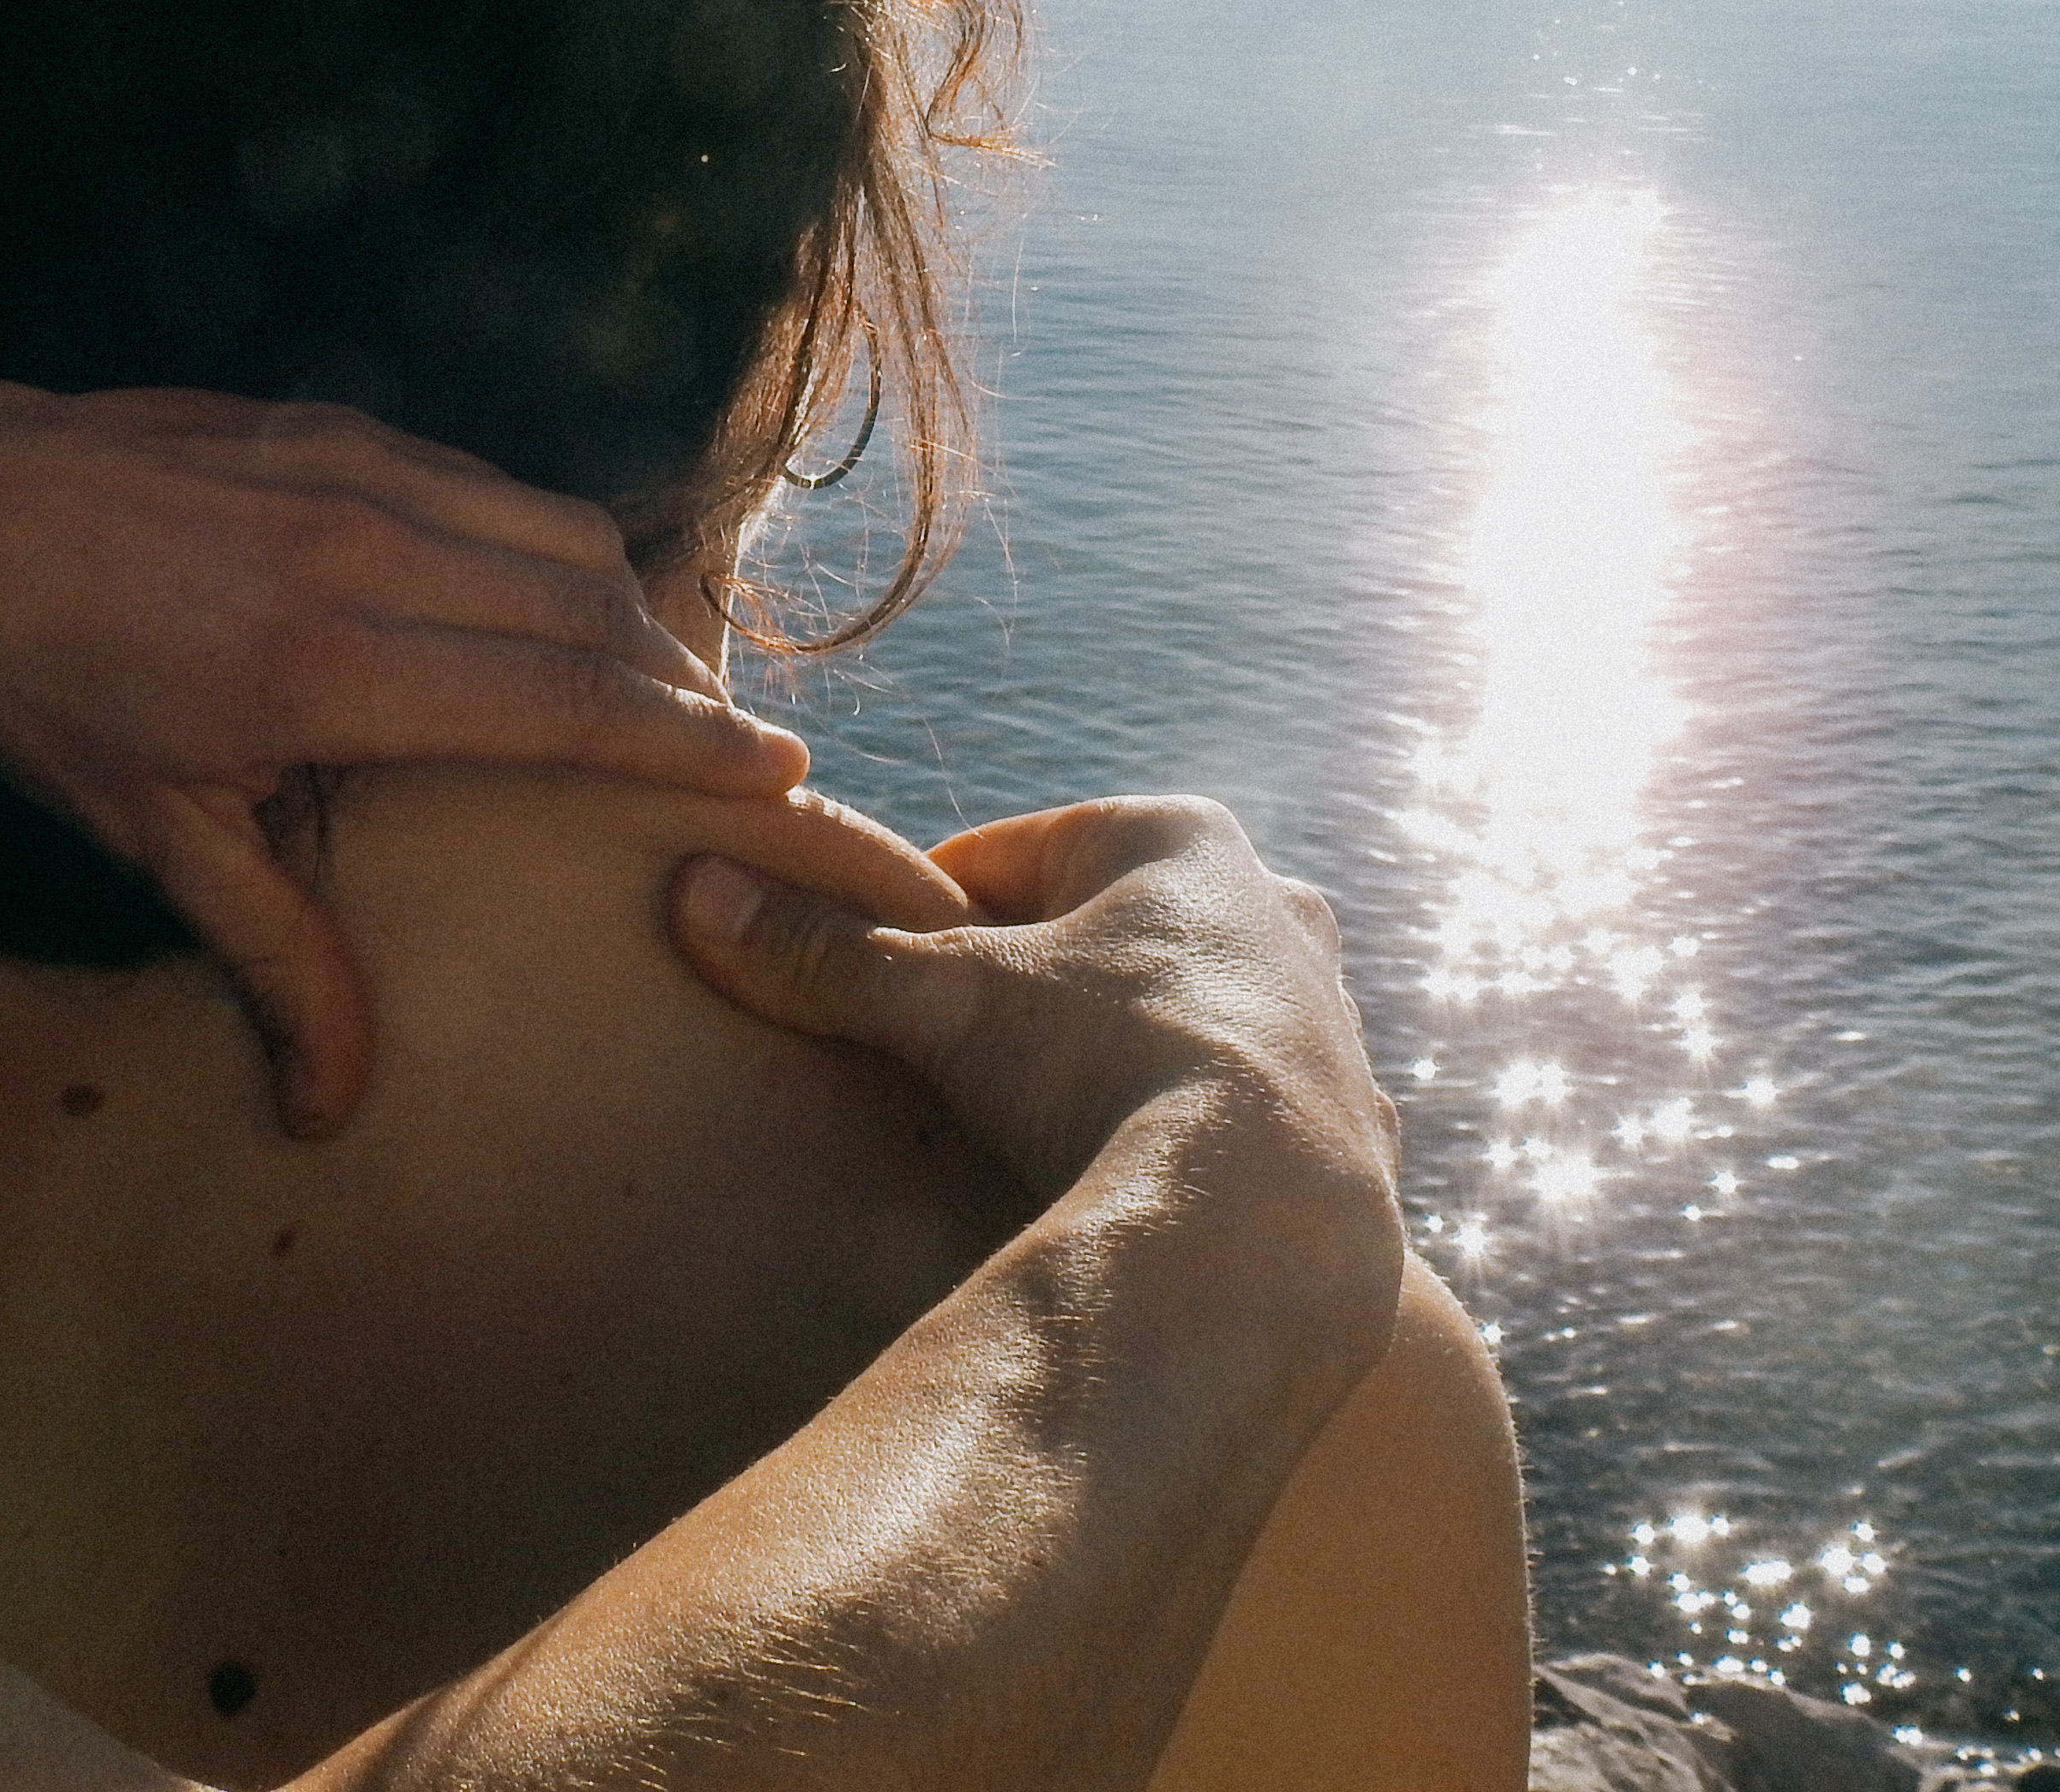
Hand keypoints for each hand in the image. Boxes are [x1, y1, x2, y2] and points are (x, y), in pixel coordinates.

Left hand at [0, 365, 807, 1136]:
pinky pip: (498, 486)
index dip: (687, 740)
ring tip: (661, 684)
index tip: (779, 771)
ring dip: (632, 611)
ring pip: (563, 535)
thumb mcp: (149, 837)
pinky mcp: (344, 425)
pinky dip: (556, 547)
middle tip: (735, 747)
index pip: (567, 699)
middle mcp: (371, 553)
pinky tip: (555, 601)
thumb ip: (273, 957)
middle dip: (684, 684)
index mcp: (333, 668)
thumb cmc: (44, 683)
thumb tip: (330, 1109)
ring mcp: (362, 470)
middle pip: (594, 612)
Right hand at [669, 795, 1396, 1204]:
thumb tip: (697, 892)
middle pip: (1102, 934)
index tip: (874, 980)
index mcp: (1176, 838)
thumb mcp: (943, 1002)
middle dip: (1027, 988)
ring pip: (1184, 1018)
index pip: (1009, 855)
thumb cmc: (1103, 1067)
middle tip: (947, 1064)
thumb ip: (825, 951)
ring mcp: (1329, 1016)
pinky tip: (1140, 1187)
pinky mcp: (1361, 1121)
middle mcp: (1273, 907)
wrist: (1265, 1221)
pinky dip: (1189, 1136)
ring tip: (1039, 1137)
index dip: (924, 915)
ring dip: (1114, 1060)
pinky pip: (1247, 1112)